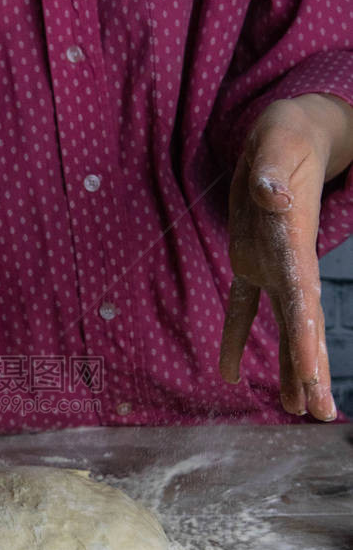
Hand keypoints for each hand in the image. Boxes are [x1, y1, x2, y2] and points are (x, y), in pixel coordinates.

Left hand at [219, 93, 352, 420]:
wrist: (287, 134)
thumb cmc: (285, 135)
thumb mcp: (277, 145)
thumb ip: (272, 174)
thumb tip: (271, 198)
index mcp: (294, 247)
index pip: (304, 306)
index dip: (308, 347)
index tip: (315, 385)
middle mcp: (289, 265)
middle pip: (302, 328)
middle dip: (311, 371)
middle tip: (320, 415)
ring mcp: (272, 266)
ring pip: (281, 326)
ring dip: (288, 365)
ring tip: (294, 408)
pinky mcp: (250, 261)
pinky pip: (243, 307)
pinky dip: (236, 338)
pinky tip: (230, 374)